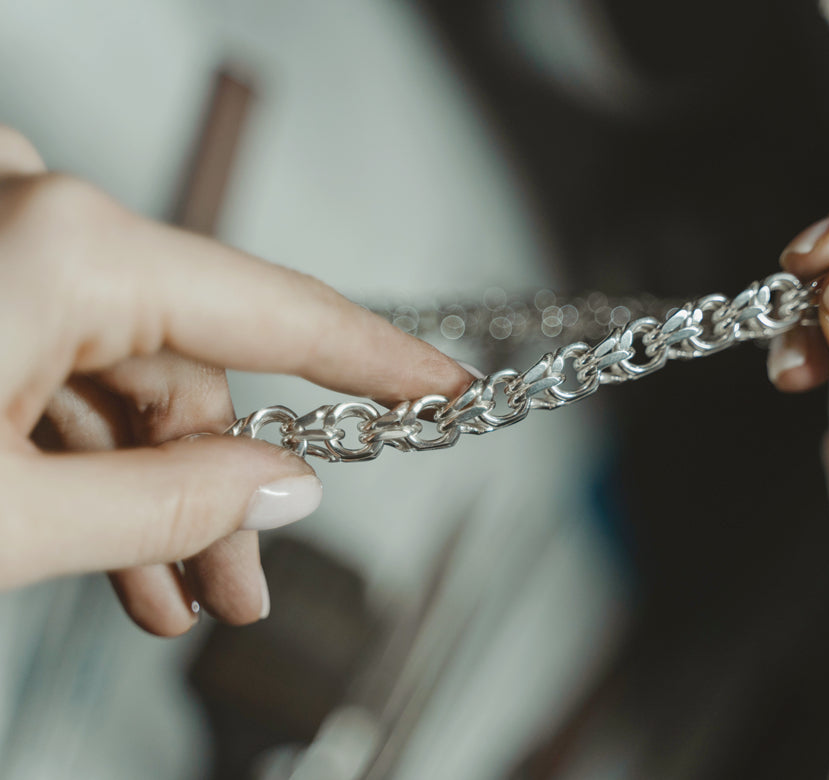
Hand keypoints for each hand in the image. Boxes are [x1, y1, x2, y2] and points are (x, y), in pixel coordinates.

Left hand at [0, 126, 471, 635]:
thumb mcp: (5, 518)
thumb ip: (161, 505)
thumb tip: (282, 488)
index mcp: (69, 247)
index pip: (280, 312)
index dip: (377, 364)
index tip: (447, 388)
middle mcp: (39, 218)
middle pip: (192, 364)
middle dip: (216, 488)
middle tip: (239, 588)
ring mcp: (3, 241)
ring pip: (126, 375)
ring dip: (148, 489)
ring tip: (171, 593)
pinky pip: (62, 363)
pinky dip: (87, 452)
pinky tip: (108, 544)